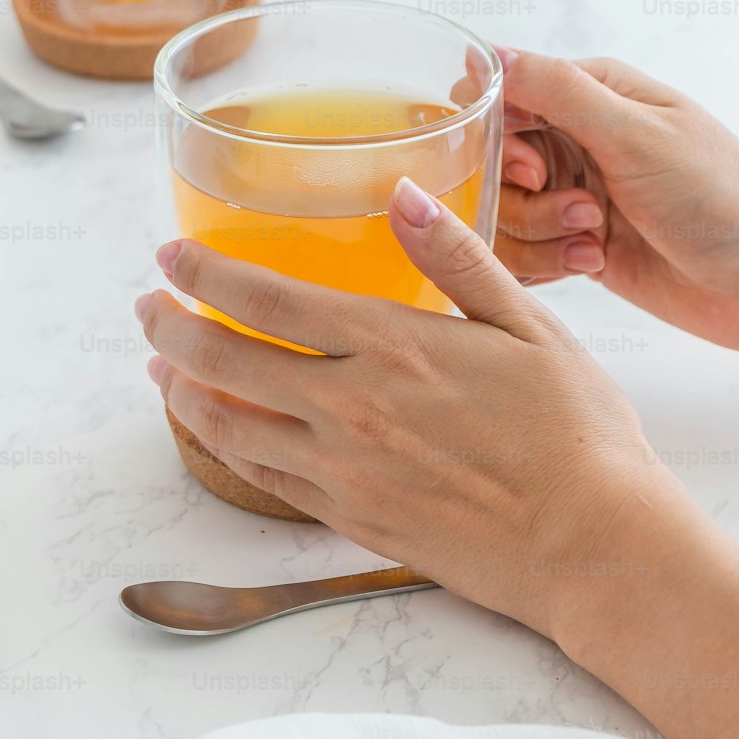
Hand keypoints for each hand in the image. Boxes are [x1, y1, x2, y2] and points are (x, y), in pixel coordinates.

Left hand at [136, 179, 683, 642]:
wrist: (593, 545)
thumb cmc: (576, 432)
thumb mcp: (529, 325)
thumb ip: (457, 257)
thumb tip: (403, 192)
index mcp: (393, 345)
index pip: (268, 300)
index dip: (206, 274)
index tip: (171, 256)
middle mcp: (352, 406)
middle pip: (227, 359)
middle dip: (171, 327)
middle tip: (146, 307)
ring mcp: (344, 468)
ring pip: (230, 421)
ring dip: (181, 388)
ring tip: (157, 365)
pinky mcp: (350, 518)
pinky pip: (262, 476)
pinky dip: (221, 445)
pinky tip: (212, 427)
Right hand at [493, 50, 738, 352]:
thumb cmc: (722, 195)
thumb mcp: (633, 133)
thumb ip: (555, 91)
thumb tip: (487, 54)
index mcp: (590, 94)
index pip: (498, 99)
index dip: (497, 140)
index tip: (532, 169)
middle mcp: (577, 139)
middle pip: (491, 165)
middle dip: (525, 198)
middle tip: (582, 209)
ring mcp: (576, 194)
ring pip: (504, 213)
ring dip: (541, 234)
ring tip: (596, 237)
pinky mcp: (578, 244)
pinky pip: (524, 253)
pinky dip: (548, 264)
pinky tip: (594, 262)